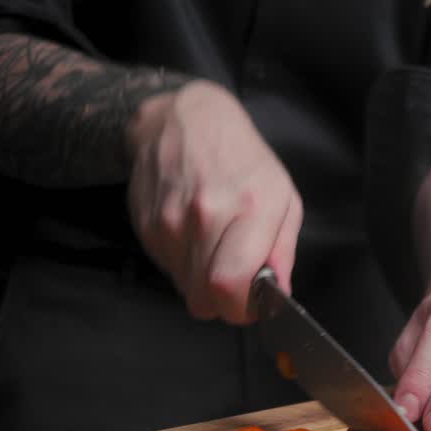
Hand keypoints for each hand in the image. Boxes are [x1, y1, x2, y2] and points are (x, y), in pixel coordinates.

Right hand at [127, 81, 301, 323]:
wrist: (186, 120)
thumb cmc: (243, 159)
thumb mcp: (283, 197)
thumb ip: (283, 251)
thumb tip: (279, 294)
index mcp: (249, 208)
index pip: (230, 285)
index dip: (241, 309)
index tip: (251, 305)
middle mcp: (206, 215)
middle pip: (204, 298)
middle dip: (223, 302)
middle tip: (235, 281)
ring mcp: (170, 220)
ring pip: (185, 288)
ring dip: (202, 282)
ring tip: (215, 247)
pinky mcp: (147, 225)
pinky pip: (168, 269)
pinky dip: (184, 264)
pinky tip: (194, 235)